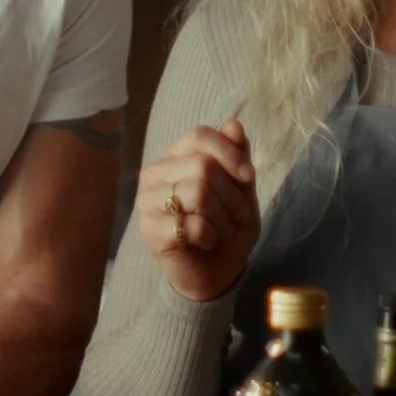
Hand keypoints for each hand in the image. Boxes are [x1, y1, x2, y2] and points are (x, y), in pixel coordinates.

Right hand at [137, 119, 257, 301]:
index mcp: (175, 156)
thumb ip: (236, 156)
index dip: (229, 154)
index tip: (247, 177)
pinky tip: (207, 242)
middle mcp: (156, 173)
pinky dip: (211, 236)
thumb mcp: (241, 189)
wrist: (215, 272)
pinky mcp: (149, 230)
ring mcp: (147, 201)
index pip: (200, 136)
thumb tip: (233, 124)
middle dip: (232, 195)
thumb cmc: (226, 225)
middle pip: (203, 166)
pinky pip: (191, 223)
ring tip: (222, 230)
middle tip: (237, 216)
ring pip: (198, 192)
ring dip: (224, 217)